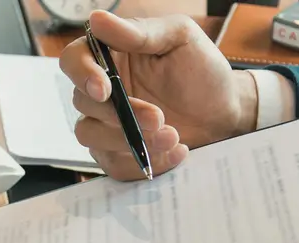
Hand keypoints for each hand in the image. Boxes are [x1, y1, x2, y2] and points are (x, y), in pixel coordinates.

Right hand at [59, 11, 254, 179]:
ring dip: (129, 141)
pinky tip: (176, 152)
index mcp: (110, 55)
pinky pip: (114, 166)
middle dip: (121, 115)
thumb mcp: (179, 38)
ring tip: (173, 136)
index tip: (105, 90)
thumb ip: (139, 33)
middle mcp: (103, 90)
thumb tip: (97, 20)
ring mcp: (107, 124)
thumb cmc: (201, 68)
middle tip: (159, 118)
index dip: (82, 74)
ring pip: (91, 136)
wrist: (224, 109)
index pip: (73, 60)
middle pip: (83, 103)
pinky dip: (144, 163)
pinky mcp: (119, 152)